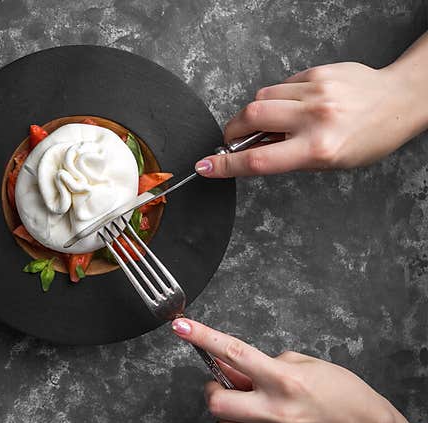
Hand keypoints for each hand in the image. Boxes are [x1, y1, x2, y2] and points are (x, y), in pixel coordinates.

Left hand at [170, 318, 395, 422]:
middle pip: (217, 403)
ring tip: (249, 411)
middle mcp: (278, 409)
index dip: (203, 337)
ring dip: (228, 419)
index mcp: (284, 379)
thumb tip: (226, 364)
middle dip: (216, 394)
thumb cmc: (338, 391)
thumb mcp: (301, 364)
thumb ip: (261, 364)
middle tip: (229, 389)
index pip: (234, 353)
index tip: (182, 327)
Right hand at [194, 61, 427, 176]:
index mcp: (318, 148)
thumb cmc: (368, 137)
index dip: (225, 166)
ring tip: (274, 122)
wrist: (399, 100)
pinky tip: (294, 106)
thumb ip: (288, 156)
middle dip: (233, 130)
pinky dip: (278, 98)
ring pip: (262, 99)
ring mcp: (316, 91)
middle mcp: (315, 118)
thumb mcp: (328, 161)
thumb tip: (252, 151)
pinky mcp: (318, 72)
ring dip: (256, 114)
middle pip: (250, 119)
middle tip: (233, 139)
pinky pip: (282, 86)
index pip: (258, 160)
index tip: (205, 167)